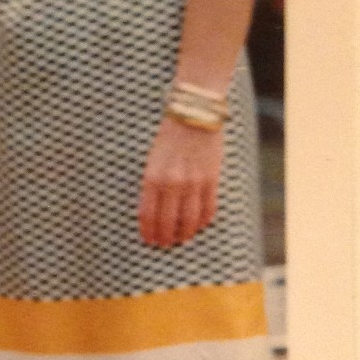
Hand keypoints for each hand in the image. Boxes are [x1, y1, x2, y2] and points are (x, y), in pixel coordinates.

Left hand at [138, 118, 222, 248]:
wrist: (194, 115)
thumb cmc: (169, 137)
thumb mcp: (152, 160)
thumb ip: (152, 184)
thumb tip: (152, 211)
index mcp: (152, 177)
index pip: (148, 214)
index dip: (148, 231)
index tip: (148, 240)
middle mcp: (172, 182)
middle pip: (168, 221)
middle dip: (164, 237)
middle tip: (164, 244)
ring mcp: (194, 182)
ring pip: (189, 220)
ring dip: (184, 234)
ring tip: (180, 239)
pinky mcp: (211, 179)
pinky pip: (208, 209)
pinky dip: (202, 221)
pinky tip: (197, 226)